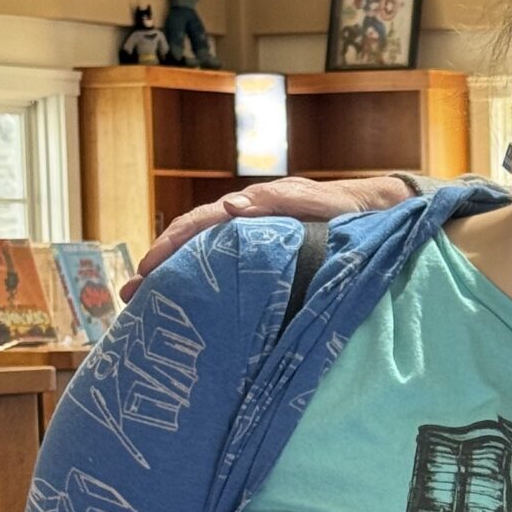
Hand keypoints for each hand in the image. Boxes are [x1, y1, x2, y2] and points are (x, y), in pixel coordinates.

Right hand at [133, 171, 417, 281]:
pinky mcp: (267, 268)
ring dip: (176, 281)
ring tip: (147, 308)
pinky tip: (192, 309)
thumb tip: (232, 206)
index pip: (199, 224)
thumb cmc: (351, 208)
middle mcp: (248, 226)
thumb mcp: (320, 202)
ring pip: (205, 262)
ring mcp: (255, 248)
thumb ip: (280, 203)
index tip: (146, 270)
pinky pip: (228, 276)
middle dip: (160, 268)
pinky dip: (205, 289)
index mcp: (254, 209)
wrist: (381, 216)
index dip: (170, 246)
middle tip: (130, 298)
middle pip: (193, 246)